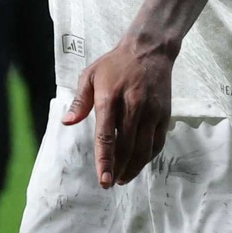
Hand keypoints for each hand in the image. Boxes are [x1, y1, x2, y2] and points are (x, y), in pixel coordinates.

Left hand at [64, 33, 175, 187]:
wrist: (149, 50)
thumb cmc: (115, 64)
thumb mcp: (91, 75)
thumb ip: (80, 101)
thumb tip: (67, 122)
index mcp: (110, 99)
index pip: (106, 136)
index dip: (105, 161)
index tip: (103, 180)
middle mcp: (133, 107)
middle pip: (126, 147)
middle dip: (118, 169)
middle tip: (111, 183)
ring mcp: (151, 111)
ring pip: (143, 149)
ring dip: (133, 167)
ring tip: (123, 178)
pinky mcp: (164, 114)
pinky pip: (157, 142)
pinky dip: (148, 156)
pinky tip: (138, 163)